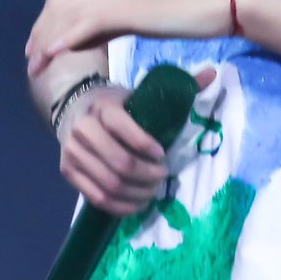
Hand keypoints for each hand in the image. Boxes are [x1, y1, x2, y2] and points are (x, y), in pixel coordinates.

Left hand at [25, 0, 227, 76]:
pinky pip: (85, 25)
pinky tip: (53, 56)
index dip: (47, 22)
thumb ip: (110, 21)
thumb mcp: (138, 14)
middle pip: (61, 6)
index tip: (38, 46)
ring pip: (68, 16)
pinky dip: (65, 40)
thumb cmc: (182, 13)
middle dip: (41, 34)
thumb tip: (84, 38)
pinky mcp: (124, 7)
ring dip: (47, 42)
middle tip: (31, 61)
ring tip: (36, 67)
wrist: (211, 6)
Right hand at [56, 83, 167, 215]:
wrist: (75, 109)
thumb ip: (175, 85)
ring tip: (153, 191)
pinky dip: (121, 206)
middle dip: (147, 176)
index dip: (147, 146)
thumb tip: (212, 73)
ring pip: (109, 185)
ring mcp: (72, 153)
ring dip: (137, 194)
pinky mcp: (68, 173)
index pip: (124, 129)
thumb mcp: (139, 92)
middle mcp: (83, 129)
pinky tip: (138, 202)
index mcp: (103, 107)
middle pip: (120, 163)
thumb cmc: (117, 104)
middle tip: (162, 176)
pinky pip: (97, 198)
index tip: (163, 154)